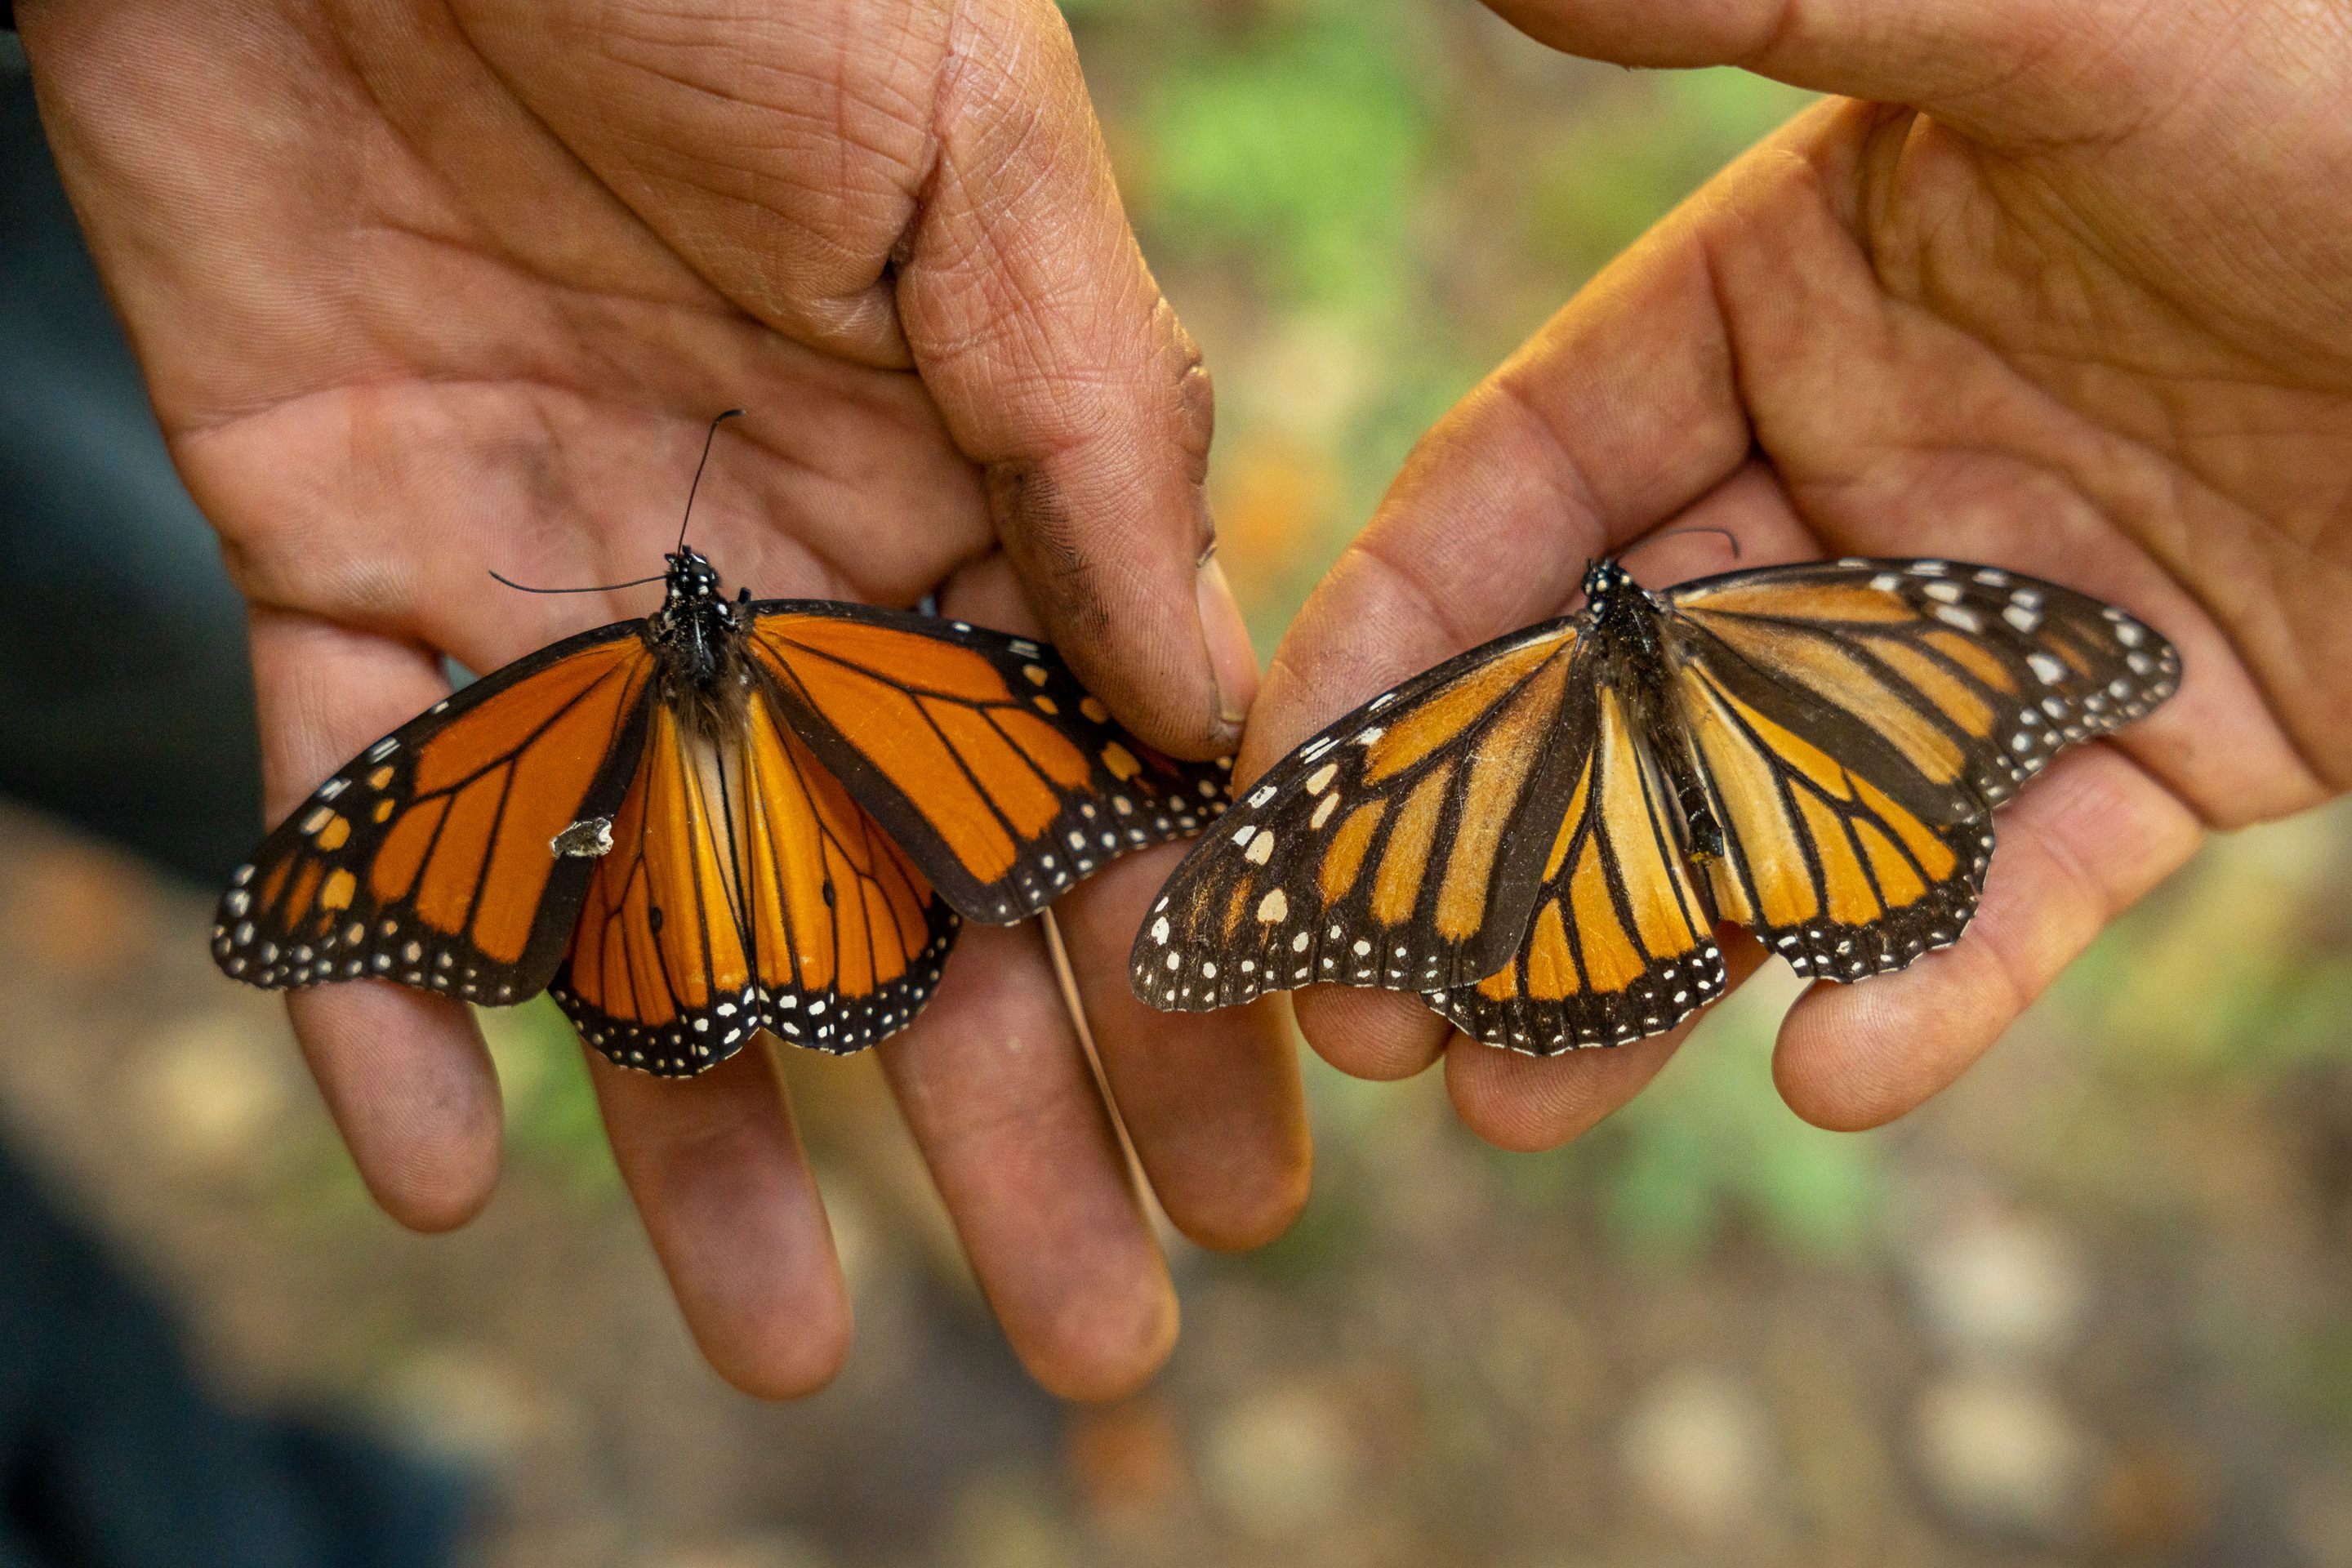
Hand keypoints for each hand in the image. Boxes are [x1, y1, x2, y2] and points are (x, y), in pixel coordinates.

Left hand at [19, 0, 1303, 1398]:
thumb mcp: (971, 159)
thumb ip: (1086, 432)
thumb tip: (1214, 713)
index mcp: (954, 477)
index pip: (1089, 783)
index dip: (1177, 979)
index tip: (1250, 1162)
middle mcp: (778, 562)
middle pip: (907, 903)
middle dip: (1002, 1123)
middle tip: (1101, 1336)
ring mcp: (563, 573)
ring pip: (650, 914)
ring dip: (714, 1135)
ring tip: (792, 1347)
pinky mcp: (336, 555)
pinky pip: (365, 817)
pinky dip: (394, 987)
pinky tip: (461, 1163)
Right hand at [1254, 0, 2350, 1146]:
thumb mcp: (2061, 26)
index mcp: (1792, 294)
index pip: (1528, 484)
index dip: (1388, 633)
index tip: (1273, 786)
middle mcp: (1874, 461)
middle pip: (1622, 684)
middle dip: (1485, 847)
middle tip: (1362, 1010)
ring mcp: (2011, 613)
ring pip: (1785, 810)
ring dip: (1652, 957)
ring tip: (1512, 1103)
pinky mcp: (2173, 736)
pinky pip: (2027, 881)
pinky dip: (1933, 980)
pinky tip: (1832, 1072)